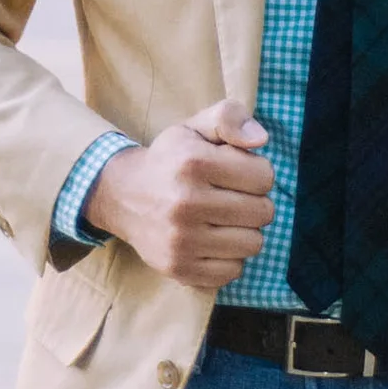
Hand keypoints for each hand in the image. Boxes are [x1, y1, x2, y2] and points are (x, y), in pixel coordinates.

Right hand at [85, 99, 275, 290]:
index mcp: (194, 162)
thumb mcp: (195, 127)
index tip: (238, 174)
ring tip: (222, 220)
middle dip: (254, 203)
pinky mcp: (178, 268)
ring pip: (253, 244)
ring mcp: (180, 240)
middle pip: (263, 212)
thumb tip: (260, 140)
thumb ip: (230, 117)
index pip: (264, 177)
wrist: (123, 195)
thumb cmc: (171, 159)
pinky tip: (211, 241)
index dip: (257, 174)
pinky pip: (233, 271)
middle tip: (231, 198)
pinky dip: (229, 258)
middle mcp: (185, 202)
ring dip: (244, 232)